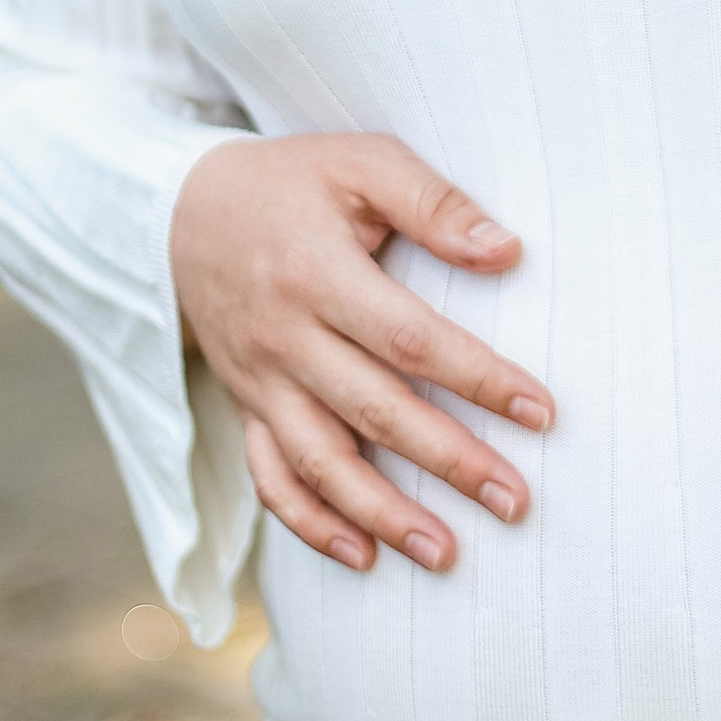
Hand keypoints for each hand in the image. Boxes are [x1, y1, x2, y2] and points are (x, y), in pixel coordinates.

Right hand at [170, 132, 549, 575]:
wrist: (180, 212)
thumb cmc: (292, 183)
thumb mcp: (361, 163)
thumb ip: (433, 203)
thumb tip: (506, 251)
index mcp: (318, 275)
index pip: (410, 339)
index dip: (478, 378)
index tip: (540, 411)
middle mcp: (285, 338)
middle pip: (374, 411)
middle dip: (448, 463)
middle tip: (514, 501)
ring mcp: (260, 381)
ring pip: (321, 462)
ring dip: (383, 514)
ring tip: (445, 553)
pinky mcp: (245, 407)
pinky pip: (271, 478)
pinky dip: (311, 524)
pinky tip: (362, 556)